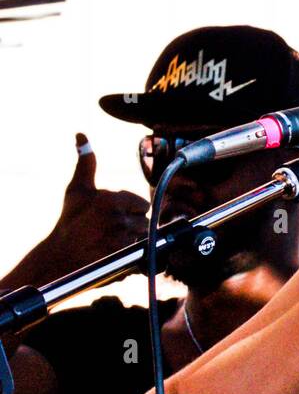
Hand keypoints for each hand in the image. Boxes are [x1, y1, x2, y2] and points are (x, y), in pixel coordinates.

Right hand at [23, 136, 149, 282]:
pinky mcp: (122, 258)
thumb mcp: (77, 189)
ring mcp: (121, 239)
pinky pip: (141, 253)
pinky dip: (134, 254)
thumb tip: (81, 135)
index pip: (141, 204)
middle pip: (144, 220)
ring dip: (134, 239)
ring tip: (114, 240)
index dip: (130, 210)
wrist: (58, 256)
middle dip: (133, 224)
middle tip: (112, 229)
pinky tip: (117, 252)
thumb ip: (86, 162)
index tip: (114, 216)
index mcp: (111, 199)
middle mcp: (118, 218)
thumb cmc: (70, 220)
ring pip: (144, 237)